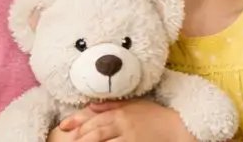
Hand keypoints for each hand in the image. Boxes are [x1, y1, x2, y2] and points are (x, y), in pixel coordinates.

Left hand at [58, 99, 195, 141]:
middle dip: (79, 138)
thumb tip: (90, 106)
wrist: (178, 127)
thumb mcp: (134, 106)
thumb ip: (111, 106)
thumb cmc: (155, 116)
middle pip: (94, 132)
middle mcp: (122, 123)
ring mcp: (129, 137)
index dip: (77, 123)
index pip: (93, 117)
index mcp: (120, 112)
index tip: (64, 127)